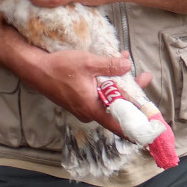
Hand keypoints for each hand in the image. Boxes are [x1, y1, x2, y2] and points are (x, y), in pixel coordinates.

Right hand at [24, 49, 150, 138]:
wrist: (36, 69)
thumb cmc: (60, 68)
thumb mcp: (88, 63)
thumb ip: (110, 65)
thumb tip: (128, 66)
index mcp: (92, 108)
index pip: (119, 123)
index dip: (136, 124)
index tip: (150, 124)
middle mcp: (89, 112)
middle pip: (117, 108)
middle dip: (132, 92)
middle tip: (144, 76)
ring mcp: (85, 106)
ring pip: (109, 99)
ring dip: (120, 84)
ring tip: (128, 64)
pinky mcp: (81, 100)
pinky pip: (100, 95)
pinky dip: (109, 83)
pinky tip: (114, 66)